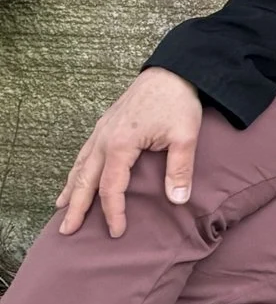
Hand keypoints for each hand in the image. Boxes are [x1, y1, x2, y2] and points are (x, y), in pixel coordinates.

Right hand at [56, 68, 203, 237]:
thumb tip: (177, 200)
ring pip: (80, 166)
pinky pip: (84, 153)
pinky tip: (74, 178)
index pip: (111, 187)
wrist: (172, 72)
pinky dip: (76, 170)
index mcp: (121, 144)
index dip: (113, 211)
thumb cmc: (178, 103)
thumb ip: (180, 169)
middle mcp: (103, 139)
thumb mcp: (185, 136)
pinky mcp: (104, 125)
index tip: (117, 231)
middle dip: (76, 207)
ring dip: (71, 189)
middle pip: (85, 179)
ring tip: (62, 209)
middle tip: (67, 230)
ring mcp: (101, 131)